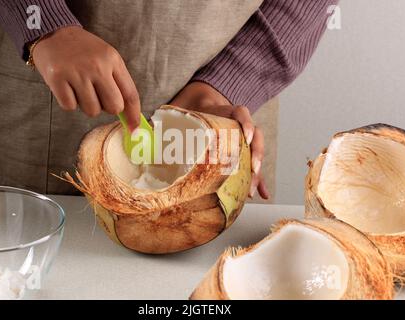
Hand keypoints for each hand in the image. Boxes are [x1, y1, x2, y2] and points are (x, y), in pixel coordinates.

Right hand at [33, 26, 139, 130]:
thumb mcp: (107, 58)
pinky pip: (70, 107)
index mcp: (113, 60)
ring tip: (80, 87)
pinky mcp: (57, 79)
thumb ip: (119, 84)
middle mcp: (97, 66)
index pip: (130, 94)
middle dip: (107, 108)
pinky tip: (67, 86)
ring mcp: (76, 72)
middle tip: (97, 96)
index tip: (134, 128)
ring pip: (92, 110)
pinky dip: (69, 101)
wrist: (53, 33)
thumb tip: (130, 117)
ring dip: (86, 104)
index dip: (134, 114)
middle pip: (114, 107)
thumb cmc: (83, 50)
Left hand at [171, 82, 269, 199]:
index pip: (240, 113)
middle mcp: (237, 126)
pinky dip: (258, 180)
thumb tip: (144, 129)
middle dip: (256, 154)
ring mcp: (241, 139)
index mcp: (224, 113)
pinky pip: (252, 166)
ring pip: (255, 154)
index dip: (246, 123)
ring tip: (251, 190)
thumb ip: (164, 117)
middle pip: (255, 137)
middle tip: (252, 169)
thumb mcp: (179, 108)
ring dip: (257, 172)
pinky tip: (261, 195)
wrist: (201, 102)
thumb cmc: (190, 108)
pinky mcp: (240, 152)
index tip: (246, 136)